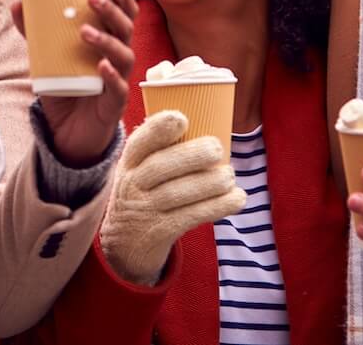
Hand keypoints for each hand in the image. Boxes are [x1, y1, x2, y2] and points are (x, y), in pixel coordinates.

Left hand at [13, 0, 137, 166]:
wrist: (68, 132)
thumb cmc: (66, 87)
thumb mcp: (47, 56)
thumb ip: (34, 31)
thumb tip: (17, 1)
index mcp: (109, 41)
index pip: (124, 13)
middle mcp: (119, 57)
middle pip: (126, 28)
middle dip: (112, 10)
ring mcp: (119, 80)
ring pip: (124, 55)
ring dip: (107, 41)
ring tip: (84, 32)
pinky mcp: (113, 104)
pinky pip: (118, 88)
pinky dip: (112, 75)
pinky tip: (101, 66)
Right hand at [100, 110, 245, 284]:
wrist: (125, 244)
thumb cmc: (144, 194)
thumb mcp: (139, 171)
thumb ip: (162, 150)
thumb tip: (210, 121)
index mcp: (129, 162)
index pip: (139, 142)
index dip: (158, 129)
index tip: (181, 119)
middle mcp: (132, 184)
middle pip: (159, 167)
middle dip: (191, 155)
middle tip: (217, 148)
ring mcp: (144, 210)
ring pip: (176, 194)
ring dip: (208, 183)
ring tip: (229, 176)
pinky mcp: (159, 232)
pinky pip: (189, 217)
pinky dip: (216, 207)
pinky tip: (236, 198)